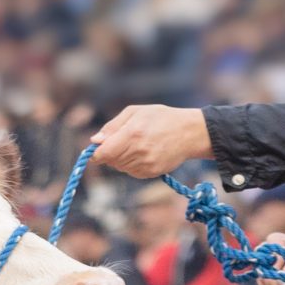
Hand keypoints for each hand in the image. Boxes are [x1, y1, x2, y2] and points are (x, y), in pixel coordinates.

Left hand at [88, 105, 211, 177]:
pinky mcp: (151, 173)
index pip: (103, 153)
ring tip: (137, 144)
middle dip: (111, 152)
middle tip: (124, 140)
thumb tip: (95, 141)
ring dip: (122, 158)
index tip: (98, 149)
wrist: (190, 132)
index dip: (97, 153)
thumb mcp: (135, 112)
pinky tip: (144, 153)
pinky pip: (132, 172)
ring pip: (120, 167)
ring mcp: (145, 164)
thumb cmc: (161, 118)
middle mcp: (138, 151)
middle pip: (110, 161)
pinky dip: (133, 164)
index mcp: (132, 134)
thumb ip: (112, 126)